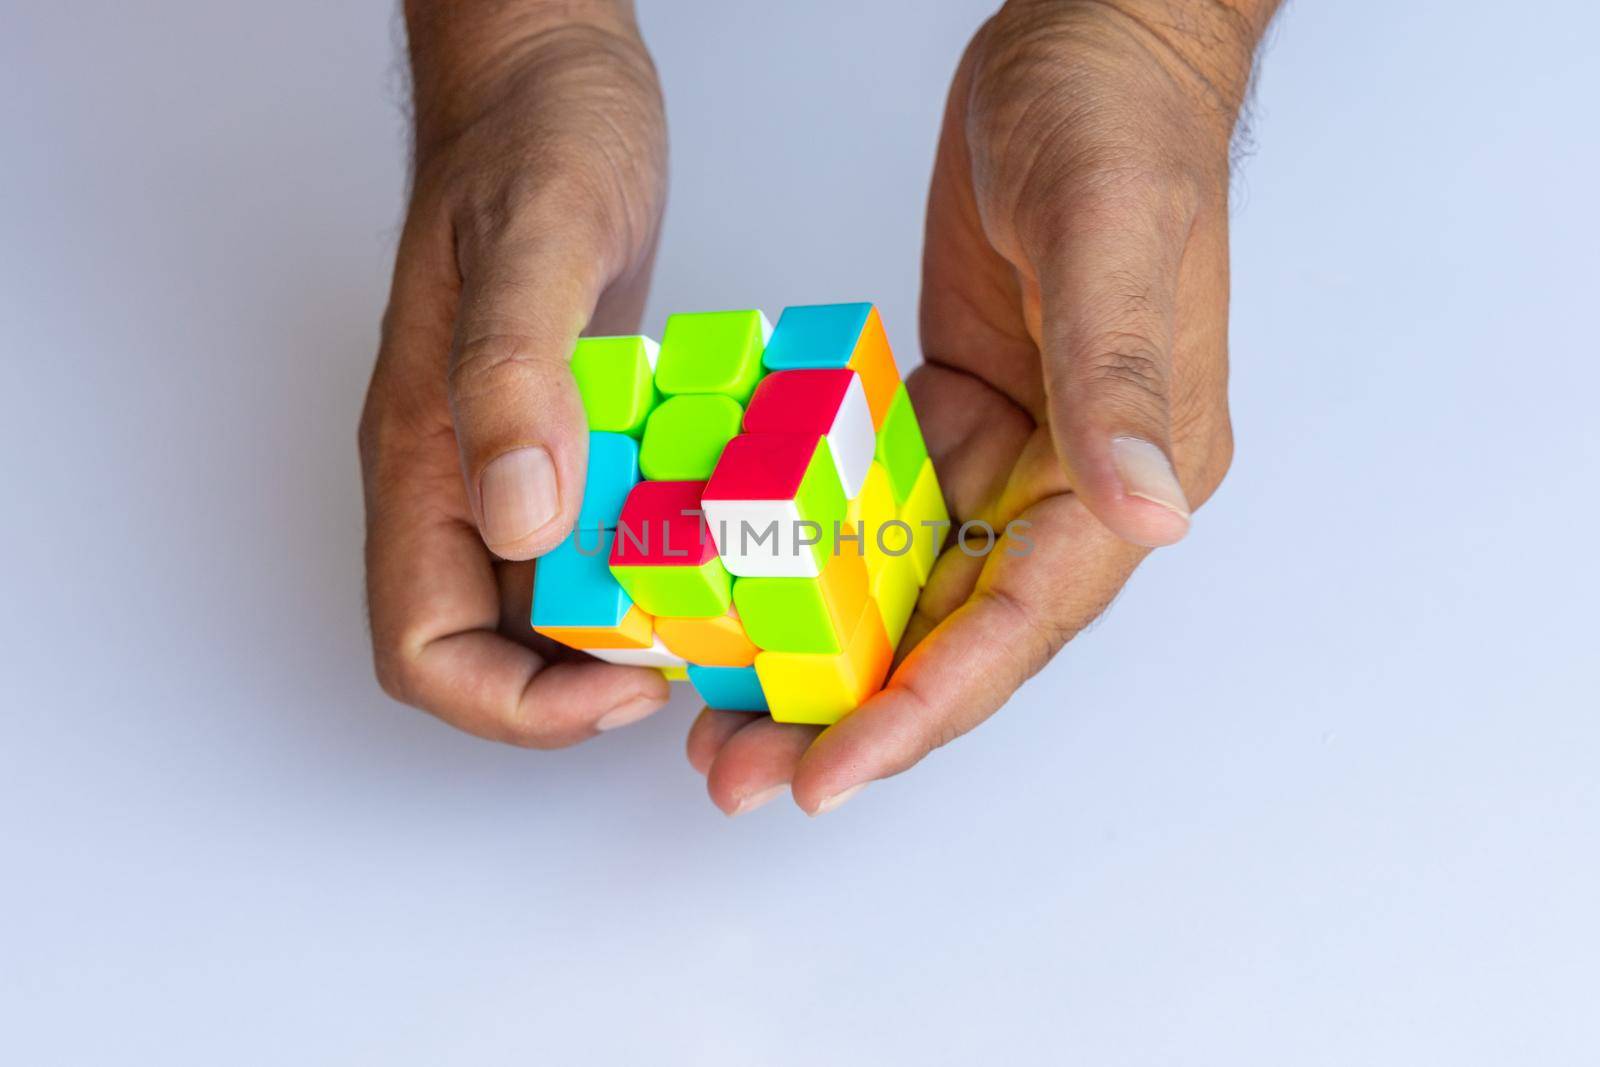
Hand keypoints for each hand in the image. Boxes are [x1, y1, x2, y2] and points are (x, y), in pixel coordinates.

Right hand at [359, 4, 672, 744]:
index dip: (516, 705)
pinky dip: (651, 572)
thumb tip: (519, 520)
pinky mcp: (568, 436)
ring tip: (716, 619)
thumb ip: (514, 378)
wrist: (549, 79)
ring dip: (622, 639)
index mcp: (422, 458)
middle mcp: (459, 480)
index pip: (424, 651)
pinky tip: (719, 551)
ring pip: (545, 610)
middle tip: (684, 657)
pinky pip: (595, 545)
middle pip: (486, 654)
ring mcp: (511, 461)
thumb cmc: (531, 138)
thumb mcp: (536, 245)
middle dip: (579, 690)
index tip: (622, 683)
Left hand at [688, 0, 1275, 813]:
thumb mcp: (1108, 234)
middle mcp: (1078, 477)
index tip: (837, 766)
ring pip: (912, 589)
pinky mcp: (958, 414)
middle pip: (960, 632)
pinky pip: (885, 514)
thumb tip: (1148, 516)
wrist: (1092, 41)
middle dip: (859, 715)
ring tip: (727, 719)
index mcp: (1131, 462)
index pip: (1025, 616)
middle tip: (748, 775)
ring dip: (827, 659)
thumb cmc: (1118, 119)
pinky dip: (820, 566)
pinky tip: (750, 605)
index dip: (930, 702)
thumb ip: (1117, 377)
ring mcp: (1017, 450)